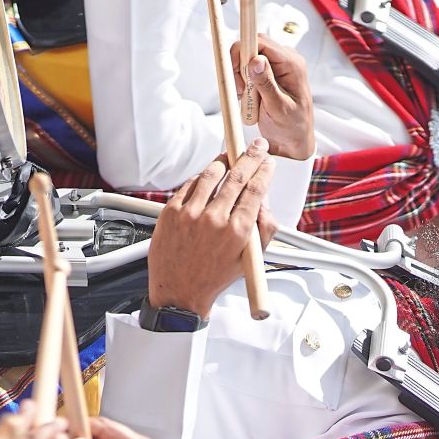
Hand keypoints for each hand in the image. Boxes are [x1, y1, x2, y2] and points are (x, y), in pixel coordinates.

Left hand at [147, 140, 277, 315]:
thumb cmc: (214, 277)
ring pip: (211, 174)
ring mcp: (190, 214)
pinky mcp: (170, 212)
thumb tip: (264, 203)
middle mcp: (214, 219)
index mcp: (237, 231)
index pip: (256, 188)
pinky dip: (201, 178)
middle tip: (255, 147)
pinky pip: (189, 185)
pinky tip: (207, 178)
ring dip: (223, 162)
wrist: (179, 291)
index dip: (264, 169)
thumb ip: (264, 229)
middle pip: (237, 175)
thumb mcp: (250, 258)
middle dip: (249, 156)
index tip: (267, 161)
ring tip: (229, 158)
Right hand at [231, 35, 315, 159]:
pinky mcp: (268, 72)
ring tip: (246, 96)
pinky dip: (242, 80)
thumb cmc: (291, 127)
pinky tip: (248, 96)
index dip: (242, 51)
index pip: (261, 42)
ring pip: (246, 57)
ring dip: (240, 75)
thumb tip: (255, 60)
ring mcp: (277, 65)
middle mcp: (285, 59)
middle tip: (241, 89)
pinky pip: (247, 67)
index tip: (235, 70)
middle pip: (251, 45)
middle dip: (239, 65)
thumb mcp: (278, 108)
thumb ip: (266, 84)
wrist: (293, 140)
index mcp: (292, 64)